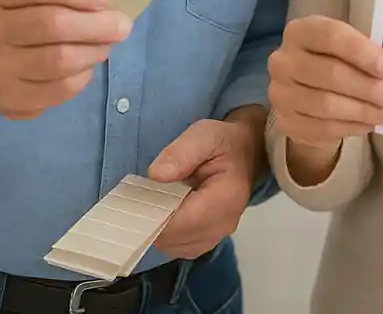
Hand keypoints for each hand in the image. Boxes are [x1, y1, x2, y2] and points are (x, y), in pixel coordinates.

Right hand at [0, 0, 132, 119]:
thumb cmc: (14, 14)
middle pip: (51, 25)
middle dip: (96, 24)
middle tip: (122, 25)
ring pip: (57, 60)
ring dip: (93, 51)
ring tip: (108, 44)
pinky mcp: (6, 99)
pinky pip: (56, 90)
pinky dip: (81, 77)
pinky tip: (87, 66)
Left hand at [148, 116, 261, 259]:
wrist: (245, 153)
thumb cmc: (224, 142)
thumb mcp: (204, 135)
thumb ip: (182, 152)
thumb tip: (156, 175)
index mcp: (227, 198)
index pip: (183, 222)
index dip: (155, 214)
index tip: (137, 197)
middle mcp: (224, 225)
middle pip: (176, 238)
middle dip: (153, 220)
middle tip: (143, 195)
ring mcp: (217, 236)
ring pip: (174, 246)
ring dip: (158, 228)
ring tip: (155, 200)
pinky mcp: (207, 240)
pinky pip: (179, 246)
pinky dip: (167, 233)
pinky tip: (165, 210)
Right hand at [267, 15, 382, 155]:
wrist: (305, 93)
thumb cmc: (332, 60)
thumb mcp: (345, 47)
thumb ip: (364, 53)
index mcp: (300, 31)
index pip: (331, 36)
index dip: (362, 52)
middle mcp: (283, 60)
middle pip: (330, 73)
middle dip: (368, 87)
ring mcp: (280, 93)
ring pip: (326, 104)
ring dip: (363, 110)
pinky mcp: (286, 122)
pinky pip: (323, 127)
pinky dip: (351, 126)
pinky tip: (369, 123)